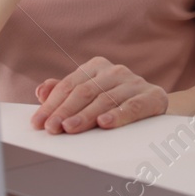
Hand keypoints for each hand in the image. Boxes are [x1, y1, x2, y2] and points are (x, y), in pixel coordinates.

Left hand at [29, 57, 167, 133]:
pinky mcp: (153, 96)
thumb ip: (65, 93)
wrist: (155, 105)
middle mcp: (115, 71)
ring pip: (106, 100)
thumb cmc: (116, 101)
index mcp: (96, 66)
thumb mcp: (90, 95)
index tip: (39, 122)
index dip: (52, 104)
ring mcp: (134, 82)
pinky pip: (133, 106)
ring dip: (86, 116)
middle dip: (65, 111)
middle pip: (85, 92)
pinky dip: (118, 115)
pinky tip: (105, 123)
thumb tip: (41, 91)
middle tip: (52, 128)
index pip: (69, 86)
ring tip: (70, 128)